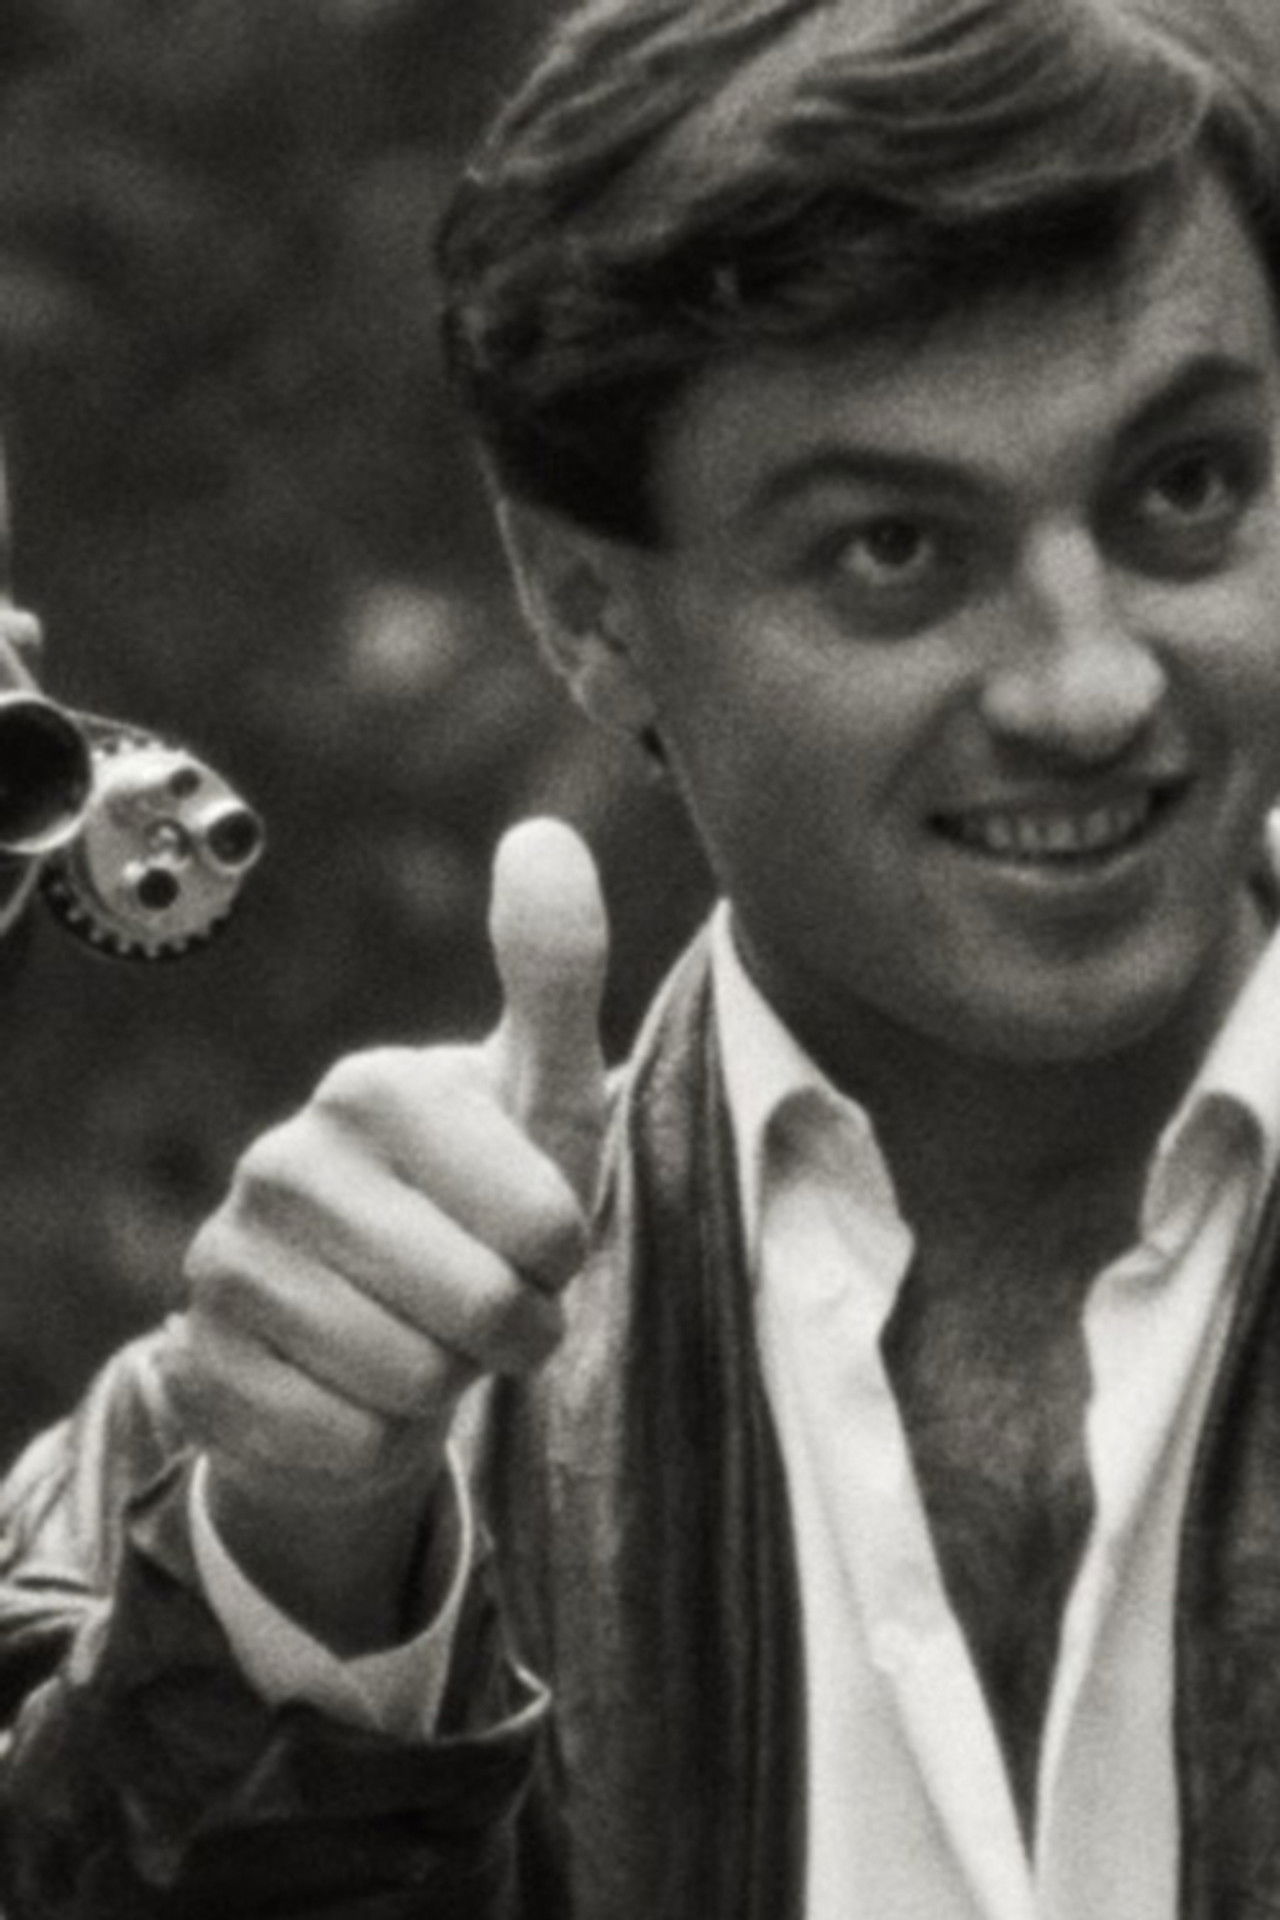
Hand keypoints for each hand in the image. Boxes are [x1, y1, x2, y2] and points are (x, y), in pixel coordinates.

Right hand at [168, 817, 608, 1647]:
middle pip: (476, 1308)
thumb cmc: (487, 1205)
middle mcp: (280, 1163)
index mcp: (372, 1088)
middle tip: (489, 1304)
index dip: (563, 1257)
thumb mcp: (545, 1098)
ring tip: (426, 1340)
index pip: (540, 1222)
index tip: (538, 1239)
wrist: (385, 1331)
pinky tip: (358, 1390)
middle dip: (513, 1329)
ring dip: (447, 1385)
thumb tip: (543, 831)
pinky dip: (379, 1440)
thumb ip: (554, 972)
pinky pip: (342, 1444)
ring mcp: (224, 1265)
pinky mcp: (196, 1366)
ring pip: (409, 1383)